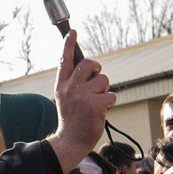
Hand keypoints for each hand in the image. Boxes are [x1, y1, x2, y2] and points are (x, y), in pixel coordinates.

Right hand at [48, 31, 115, 172]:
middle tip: (97, 81)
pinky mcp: (95, 104)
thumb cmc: (72, 120)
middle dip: (97, 69)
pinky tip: (102, 111)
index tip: (72, 32)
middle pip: (89, 64)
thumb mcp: (66, 98)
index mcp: (62, 85)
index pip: (65, 60)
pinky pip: (111, 94)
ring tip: (97, 102)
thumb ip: (74, 84)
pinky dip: (110, 102)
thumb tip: (90, 70)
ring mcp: (82, 96)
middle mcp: (70, 88)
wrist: (70, 141)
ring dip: (104, 90)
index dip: (69, 45)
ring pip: (103, 80)